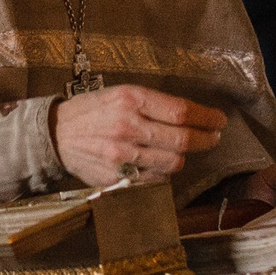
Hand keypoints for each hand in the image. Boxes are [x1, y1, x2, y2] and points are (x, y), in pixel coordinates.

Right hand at [53, 85, 226, 186]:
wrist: (56, 135)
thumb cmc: (93, 111)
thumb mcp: (120, 93)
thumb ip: (153, 104)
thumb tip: (190, 115)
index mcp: (130, 100)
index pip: (181, 112)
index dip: (207, 118)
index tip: (219, 121)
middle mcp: (127, 127)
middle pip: (182, 140)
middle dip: (205, 140)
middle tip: (213, 138)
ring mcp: (121, 155)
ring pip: (172, 163)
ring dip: (184, 158)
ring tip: (183, 150)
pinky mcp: (116, 177)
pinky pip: (154, 180)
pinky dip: (163, 174)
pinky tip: (160, 165)